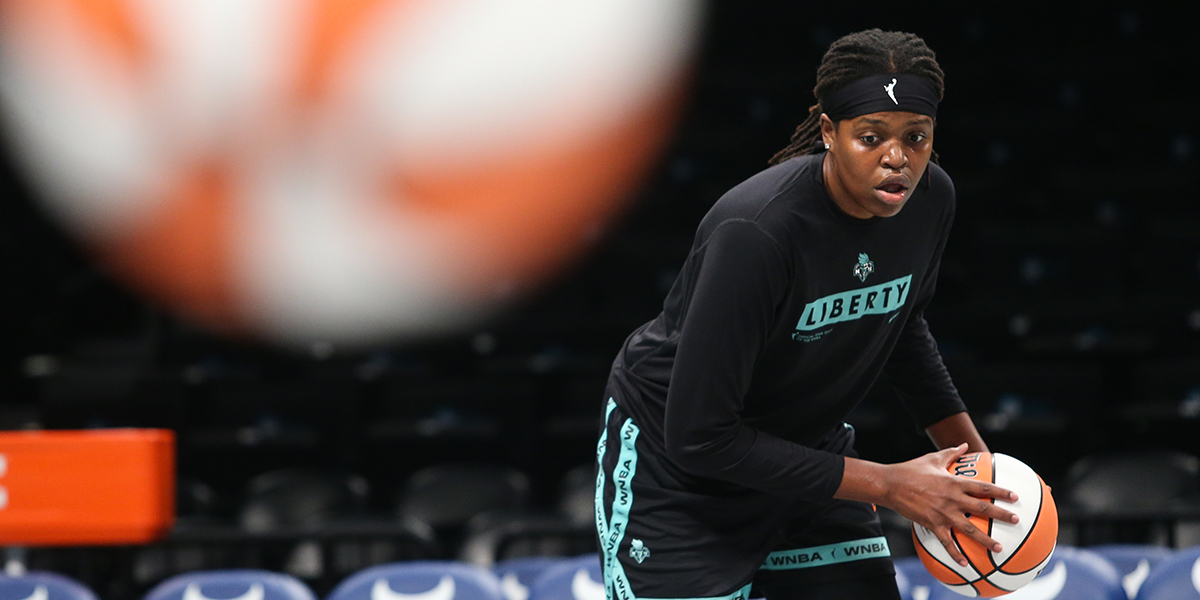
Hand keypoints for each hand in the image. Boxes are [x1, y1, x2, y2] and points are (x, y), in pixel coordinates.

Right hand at [881, 444, 1018, 566]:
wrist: (890, 484)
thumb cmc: (911, 469)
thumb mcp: (933, 458)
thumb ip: (951, 453)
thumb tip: (964, 445)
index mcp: (954, 483)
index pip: (983, 487)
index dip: (1000, 492)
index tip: (1015, 497)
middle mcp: (952, 499)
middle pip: (982, 508)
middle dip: (1001, 515)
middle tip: (1016, 521)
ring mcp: (943, 513)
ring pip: (969, 529)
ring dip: (986, 539)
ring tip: (999, 547)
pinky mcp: (932, 524)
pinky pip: (947, 542)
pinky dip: (956, 554)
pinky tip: (965, 564)